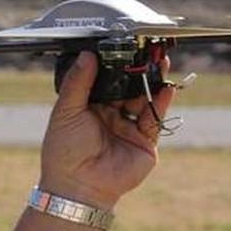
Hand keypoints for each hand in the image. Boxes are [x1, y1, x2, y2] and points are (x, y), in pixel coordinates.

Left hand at [38, 52, 175, 209]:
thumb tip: (87, 54)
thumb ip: (78, 83)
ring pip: (144, 98)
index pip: (105, 79)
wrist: (78, 186)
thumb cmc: (64, 150)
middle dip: (137, 69)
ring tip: (160, 61)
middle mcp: (111, 114)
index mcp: (89, 106)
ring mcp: (129, 127)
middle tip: (147, 48)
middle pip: (128, 86)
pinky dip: (161, 102)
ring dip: (153, 81)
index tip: (123, 44)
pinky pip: (155, 118)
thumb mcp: (66, 111)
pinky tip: (166, 88)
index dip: (114, 63)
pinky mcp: (145, 141)